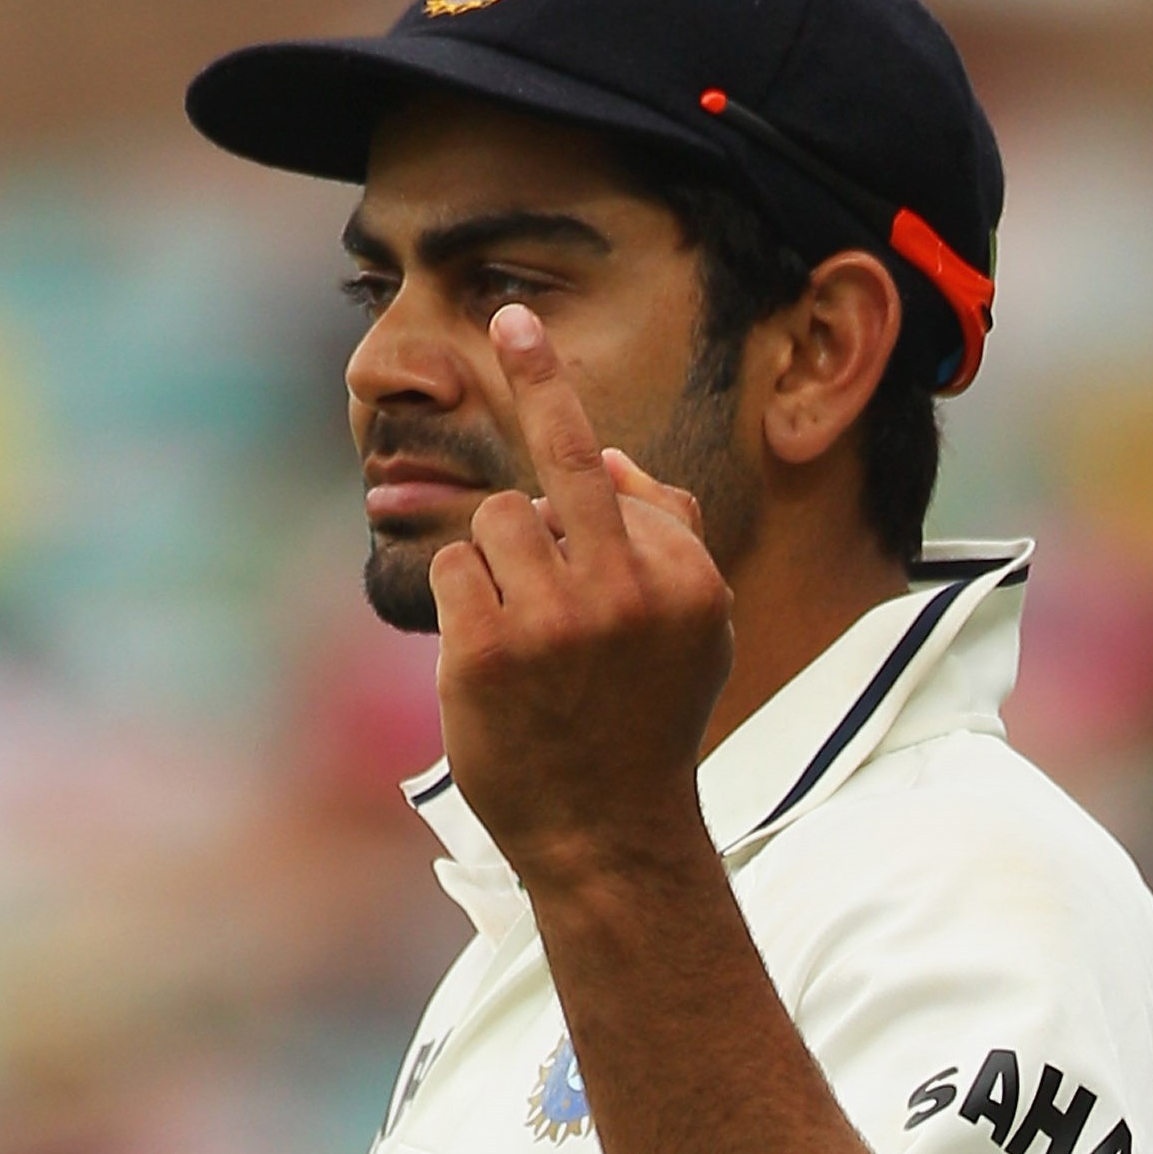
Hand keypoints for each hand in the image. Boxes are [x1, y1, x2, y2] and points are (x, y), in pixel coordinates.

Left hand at [428, 303, 733, 890]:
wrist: (608, 835)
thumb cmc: (643, 721)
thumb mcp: (698, 632)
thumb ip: (672, 537)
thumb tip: (610, 452)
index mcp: (687, 577)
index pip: (612, 474)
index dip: (564, 422)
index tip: (521, 326)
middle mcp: (629, 588)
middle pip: (561, 464)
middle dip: (538, 377)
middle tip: (512, 318)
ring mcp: (557, 618)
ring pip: (498, 521)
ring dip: (497, 562)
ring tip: (525, 634)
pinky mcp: (489, 648)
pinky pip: (455, 568)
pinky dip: (461, 602)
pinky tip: (488, 657)